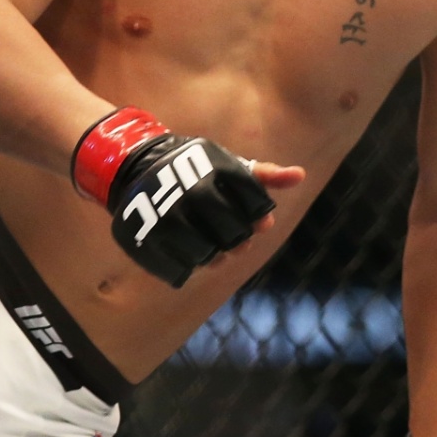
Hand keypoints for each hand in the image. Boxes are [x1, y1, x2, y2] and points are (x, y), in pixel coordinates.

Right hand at [72, 107, 303, 287]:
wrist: (135, 169)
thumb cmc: (193, 172)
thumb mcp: (227, 166)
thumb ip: (262, 175)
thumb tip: (301, 175)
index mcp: (214, 172)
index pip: (256, 207)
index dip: (257, 216)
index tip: (248, 214)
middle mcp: (190, 193)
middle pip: (233, 236)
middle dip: (236, 239)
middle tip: (227, 234)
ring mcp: (166, 217)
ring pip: (207, 256)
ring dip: (213, 255)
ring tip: (207, 244)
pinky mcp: (145, 239)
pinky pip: (178, 270)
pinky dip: (186, 267)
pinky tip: (186, 254)